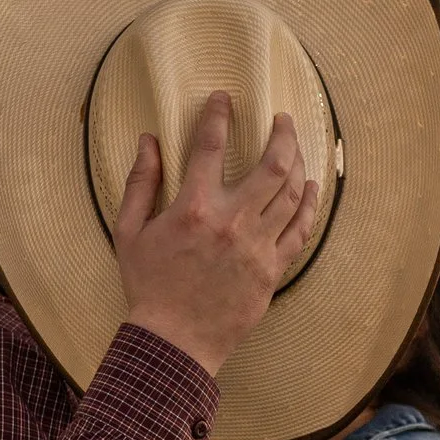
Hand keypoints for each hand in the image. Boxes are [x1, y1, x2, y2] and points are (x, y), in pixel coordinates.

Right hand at [115, 91, 321, 376]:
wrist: (174, 341)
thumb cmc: (148, 286)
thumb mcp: (129, 232)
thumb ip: (140, 183)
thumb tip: (148, 140)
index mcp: (194, 208)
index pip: (211, 145)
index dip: (219, 114)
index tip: (224, 98)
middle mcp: (232, 222)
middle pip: (272, 164)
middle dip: (282, 134)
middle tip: (282, 118)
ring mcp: (258, 246)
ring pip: (291, 193)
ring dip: (299, 163)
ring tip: (296, 146)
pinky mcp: (273, 270)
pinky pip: (300, 230)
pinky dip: (308, 204)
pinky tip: (310, 187)